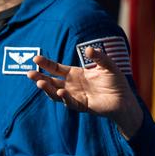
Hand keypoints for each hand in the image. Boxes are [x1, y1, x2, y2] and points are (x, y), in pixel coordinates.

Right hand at [28, 48, 143, 137]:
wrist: (125, 99)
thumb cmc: (116, 82)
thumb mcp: (108, 66)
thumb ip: (99, 57)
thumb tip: (88, 49)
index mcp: (75, 74)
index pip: (56, 68)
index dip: (46, 63)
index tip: (35, 58)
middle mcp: (72, 85)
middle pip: (51, 81)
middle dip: (40, 77)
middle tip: (29, 73)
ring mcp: (75, 96)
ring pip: (56, 93)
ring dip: (47, 89)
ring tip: (39, 82)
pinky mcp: (82, 106)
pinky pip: (70, 103)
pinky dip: (65, 98)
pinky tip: (61, 92)